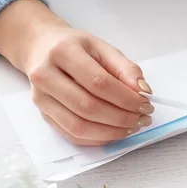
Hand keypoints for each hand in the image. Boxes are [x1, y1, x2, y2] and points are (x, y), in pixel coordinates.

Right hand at [0, 0, 153, 145]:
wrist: (40, 48)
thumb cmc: (75, 48)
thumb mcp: (102, 48)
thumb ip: (126, 68)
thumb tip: (144, 92)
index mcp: (63, 52)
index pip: (99, 82)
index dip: (126, 98)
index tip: (146, 104)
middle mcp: (45, 76)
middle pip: (88, 107)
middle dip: (122, 118)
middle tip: (143, 119)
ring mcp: (41, 98)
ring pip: (79, 127)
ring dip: (111, 132)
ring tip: (131, 127)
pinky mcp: (43, 115)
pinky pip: (72, 136)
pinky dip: (98, 139)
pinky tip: (114, 132)